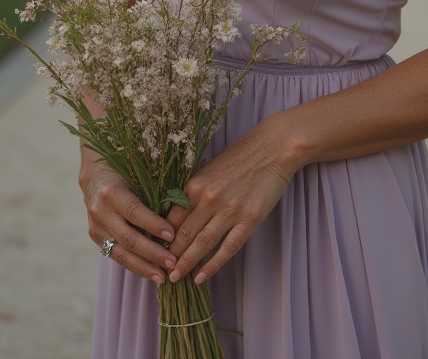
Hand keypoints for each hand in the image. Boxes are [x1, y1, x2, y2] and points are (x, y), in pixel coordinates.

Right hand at [80, 158, 176, 282]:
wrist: (96, 176)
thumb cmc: (126, 172)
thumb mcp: (137, 175)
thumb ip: (152, 190)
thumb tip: (183, 208)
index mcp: (112, 192)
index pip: (134, 212)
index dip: (153, 225)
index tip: (173, 236)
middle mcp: (100, 211)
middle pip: (128, 238)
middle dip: (152, 253)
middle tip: (173, 263)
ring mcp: (96, 228)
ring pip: (121, 253)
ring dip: (144, 267)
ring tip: (163, 276)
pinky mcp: (96, 239)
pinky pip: (117, 256)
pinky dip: (135, 266)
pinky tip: (151, 273)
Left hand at [166, 119, 294, 284]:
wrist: (272, 149)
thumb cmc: (239, 158)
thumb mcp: (209, 170)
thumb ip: (193, 193)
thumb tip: (175, 219)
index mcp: (196, 185)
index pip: (172, 219)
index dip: (162, 239)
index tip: (156, 251)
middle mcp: (209, 198)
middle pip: (184, 234)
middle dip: (171, 256)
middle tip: (162, 272)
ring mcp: (230, 210)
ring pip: (202, 244)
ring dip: (187, 264)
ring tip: (175, 279)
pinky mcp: (249, 219)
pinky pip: (227, 248)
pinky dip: (212, 265)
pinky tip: (201, 277)